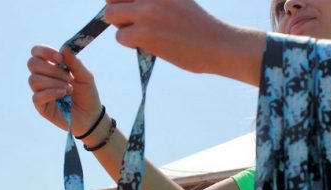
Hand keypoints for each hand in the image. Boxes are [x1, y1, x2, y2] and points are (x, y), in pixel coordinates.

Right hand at [27, 44, 102, 134]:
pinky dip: (50, 93)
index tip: (60, 59)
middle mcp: (43, 77)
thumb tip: (64, 47)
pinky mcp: (41, 106)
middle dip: (52, 69)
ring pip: (34, 80)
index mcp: (51, 66)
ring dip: (54, 82)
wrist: (91, 116)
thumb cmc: (87, 95)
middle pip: (32, 63)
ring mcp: (40, 92)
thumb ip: (75, 63)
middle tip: (68, 78)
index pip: (36, 52)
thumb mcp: (85, 76)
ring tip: (69, 89)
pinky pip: (37, 96)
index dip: (45, 52)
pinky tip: (63, 94)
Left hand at [104, 0, 225, 73]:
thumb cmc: (200, 27)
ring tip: (142, 35)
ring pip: (111, 15)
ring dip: (123, 27)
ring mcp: (147, 10)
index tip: (129, 8)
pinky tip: (149, 45)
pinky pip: (120, 36)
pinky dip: (131, 43)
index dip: (122, 0)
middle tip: (132, 22)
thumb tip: (128, 9)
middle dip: (117, 10)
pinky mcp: (145, 32)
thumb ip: (156, 1)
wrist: (219, 44)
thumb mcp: (178, 1)